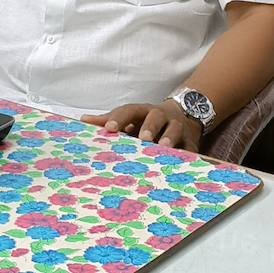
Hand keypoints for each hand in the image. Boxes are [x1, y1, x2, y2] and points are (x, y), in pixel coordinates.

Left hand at [83, 100, 203, 150]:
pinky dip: (188, 153)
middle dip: (149, 126)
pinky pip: (190, 147)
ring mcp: (176, 127)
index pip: (129, 110)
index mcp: (142, 111)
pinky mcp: (189, 141)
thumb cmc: (145, 122)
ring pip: (175, 128)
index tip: (110, 127)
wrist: (179, 116)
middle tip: (143, 138)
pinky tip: (184, 162)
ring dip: (170, 137)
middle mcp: (160, 116)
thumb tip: (84, 120)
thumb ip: (107, 120)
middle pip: (155, 116)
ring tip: (164, 147)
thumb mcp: (128, 119)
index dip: (119, 117)